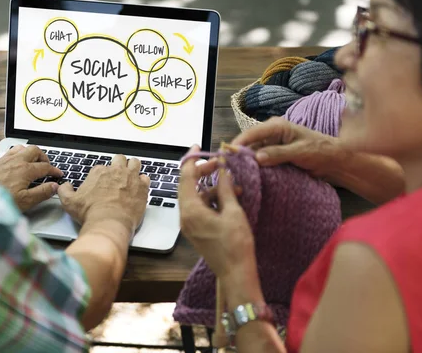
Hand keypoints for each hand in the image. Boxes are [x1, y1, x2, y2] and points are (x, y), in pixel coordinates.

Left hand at [0, 145, 62, 211]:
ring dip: (31, 153)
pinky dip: (19, 154)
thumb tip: (54, 186)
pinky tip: (17, 161)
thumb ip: (42, 192)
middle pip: (35, 151)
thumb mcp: (25, 201)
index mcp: (26, 170)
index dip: (55, 171)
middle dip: (44, 157)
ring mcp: (5, 160)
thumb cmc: (0, 200)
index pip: (46, 167)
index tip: (58, 175)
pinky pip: (11, 151)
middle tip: (47, 166)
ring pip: (23, 148)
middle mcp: (16, 161)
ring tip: (34, 161)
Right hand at [57, 155, 149, 233]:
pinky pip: (145, 178)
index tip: (102, 184)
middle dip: (119, 165)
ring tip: (131, 176)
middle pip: (120, 160)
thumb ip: (64, 191)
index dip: (102, 175)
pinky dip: (143, 181)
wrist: (109, 223)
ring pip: (135, 163)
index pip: (102, 167)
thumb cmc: (90, 213)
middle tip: (118, 175)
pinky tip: (139, 187)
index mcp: (99, 172)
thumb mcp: (69, 202)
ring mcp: (131, 177)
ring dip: (133, 167)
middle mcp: (116, 171)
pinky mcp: (142, 187)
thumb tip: (65, 185)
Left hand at [179, 146, 254, 277]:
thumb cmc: (235, 245)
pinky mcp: (196, 230)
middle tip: (220, 164)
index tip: (199, 147)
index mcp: (191, 211)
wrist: (235, 274)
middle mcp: (186, 217)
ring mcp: (190, 225)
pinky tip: (230, 198)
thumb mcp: (233, 212)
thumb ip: (226, 188)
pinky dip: (212, 200)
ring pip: (197, 197)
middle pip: (189, 186)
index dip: (192, 160)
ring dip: (213, 188)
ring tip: (233, 185)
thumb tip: (223, 169)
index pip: (186, 178)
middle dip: (204, 173)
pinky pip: (200, 208)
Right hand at [232, 117, 343, 180]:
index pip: (251, 133)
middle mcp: (271, 133)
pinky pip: (259, 160)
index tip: (227, 155)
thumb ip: (278, 154)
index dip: (238, 143)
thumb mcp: (300, 152)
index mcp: (277, 126)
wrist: (334, 160)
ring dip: (246, 162)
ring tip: (236, 173)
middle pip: (249, 143)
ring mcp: (271, 144)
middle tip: (229, 168)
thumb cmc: (320, 151)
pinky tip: (248, 175)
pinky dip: (254, 167)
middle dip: (239, 154)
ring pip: (252, 153)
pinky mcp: (273, 155)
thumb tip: (257, 158)